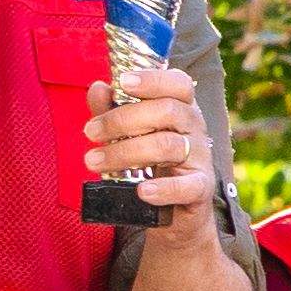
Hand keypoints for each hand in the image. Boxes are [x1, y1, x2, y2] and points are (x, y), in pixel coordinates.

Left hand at [83, 58, 217, 215]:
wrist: (172, 210)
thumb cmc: (150, 163)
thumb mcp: (129, 133)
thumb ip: (113, 110)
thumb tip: (99, 88)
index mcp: (181, 108)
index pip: (179, 84)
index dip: (153, 79)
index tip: (122, 82)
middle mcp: (195, 129)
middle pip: (167, 111)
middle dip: (122, 120)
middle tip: (90, 132)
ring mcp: (200, 158)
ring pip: (166, 146)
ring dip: (124, 152)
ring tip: (94, 161)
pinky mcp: (200, 188)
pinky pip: (187, 186)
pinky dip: (163, 188)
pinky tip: (142, 191)